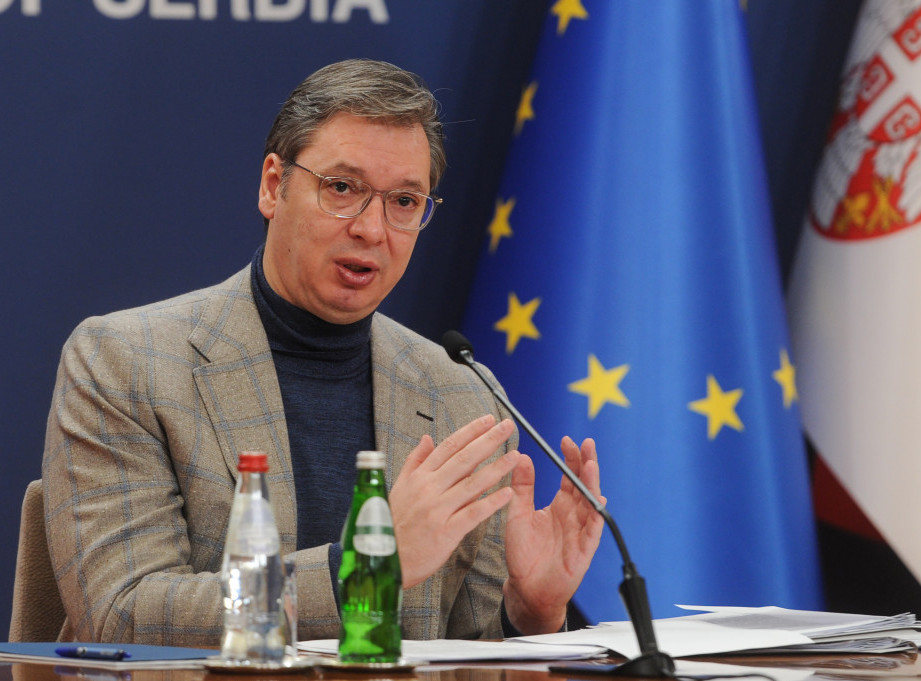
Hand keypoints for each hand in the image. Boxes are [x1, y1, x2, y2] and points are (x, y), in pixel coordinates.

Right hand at [389, 415, 519, 588]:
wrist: (386, 558)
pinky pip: (473, 513)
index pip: (449, 447)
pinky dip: (491, 503)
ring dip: (496, 468)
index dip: (470, 431)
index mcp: (419, 477)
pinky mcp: (446, 532)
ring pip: (472, 483)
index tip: (488, 420)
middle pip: (464, 459)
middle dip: (488, 440)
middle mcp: (429, 488)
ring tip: (515, 456)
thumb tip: (427, 438)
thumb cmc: (393, 523)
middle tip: (508, 426)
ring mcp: (438, 510)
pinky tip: (508, 493)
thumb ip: (415, 461)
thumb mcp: (399, 487)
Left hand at [503, 436, 604, 633]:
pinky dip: (596, 513)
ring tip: (590, 464)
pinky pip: (594, 528)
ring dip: (592, 483)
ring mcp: (580, 531)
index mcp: (559, 506)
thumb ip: (522, 487)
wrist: (526, 588)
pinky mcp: (584, 549)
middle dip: (586, 464)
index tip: (567, 440)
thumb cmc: (522, 554)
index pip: (569, 477)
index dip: (570, 458)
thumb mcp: (517, 514)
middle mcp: (573, 516)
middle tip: (587, 444)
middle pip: (584, 485)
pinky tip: (598, 498)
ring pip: (591, 502)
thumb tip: (521, 456)